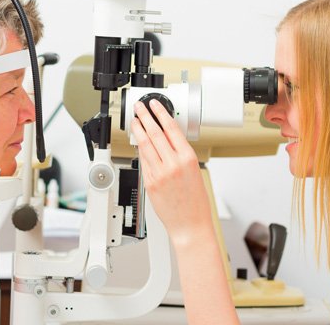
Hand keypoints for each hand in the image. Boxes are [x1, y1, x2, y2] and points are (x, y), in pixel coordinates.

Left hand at [130, 99, 214, 244]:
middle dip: (145, 117)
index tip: (155, 104)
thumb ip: (180, 154)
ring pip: (145, 145)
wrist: (190, 224)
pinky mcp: (149, 182)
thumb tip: (167, 139)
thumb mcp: (194, 170)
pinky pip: (143, 161)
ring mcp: (159, 173)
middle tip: (139, 107)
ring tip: (134, 120)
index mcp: (188, 158)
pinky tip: (137, 143)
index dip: (161, 113)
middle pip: (155, 133)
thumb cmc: (195, 201)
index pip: (171, 128)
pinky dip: (140, 150)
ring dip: (138, 131)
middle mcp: (172, 164)